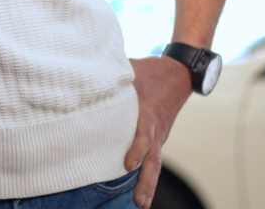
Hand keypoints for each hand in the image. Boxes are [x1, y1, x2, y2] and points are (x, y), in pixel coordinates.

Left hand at [125, 56, 191, 208]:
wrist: (179, 73)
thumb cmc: (151, 71)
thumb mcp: (131, 69)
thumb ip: (111, 75)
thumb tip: (85, 74)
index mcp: (148, 113)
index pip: (144, 136)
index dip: (137, 149)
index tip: (128, 164)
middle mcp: (155, 129)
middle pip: (153, 159)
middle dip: (146, 181)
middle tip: (139, 201)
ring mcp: (159, 136)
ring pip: (155, 163)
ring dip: (148, 184)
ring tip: (141, 204)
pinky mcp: (158, 138)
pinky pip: (154, 158)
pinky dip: (149, 175)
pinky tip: (141, 191)